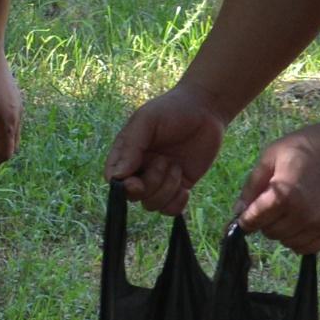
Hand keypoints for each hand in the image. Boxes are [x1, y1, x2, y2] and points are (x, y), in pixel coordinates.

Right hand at [107, 86, 227, 210]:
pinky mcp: (180, 187)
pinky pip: (170, 210)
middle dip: (150, 183)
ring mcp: (160, 180)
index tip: (135, 182)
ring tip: (177, 166)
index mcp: (126, 153)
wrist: (206, 109)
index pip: (114, 179)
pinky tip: (185, 188)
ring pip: (152, 205)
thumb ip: (131, 147)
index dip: (123, 186)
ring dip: (166, 189)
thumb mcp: (147, 121)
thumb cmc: (171, 109)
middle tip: (165, 160)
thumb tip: (117, 177)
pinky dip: (177, 203)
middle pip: (134, 196)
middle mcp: (140, 169)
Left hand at [230, 122, 319, 252]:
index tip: (246, 216)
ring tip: (288, 212)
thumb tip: (238, 211)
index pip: (253, 221)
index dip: (245, 219)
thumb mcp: (273, 155)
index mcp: (283, 195)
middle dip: (265, 222)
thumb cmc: (309, 146)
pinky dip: (300, 240)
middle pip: (270, 233)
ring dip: (283, 231)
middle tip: (271, 206)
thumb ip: (253, 185)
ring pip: (288, 242)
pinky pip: (309, 247)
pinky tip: (300, 223)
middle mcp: (302, 214)